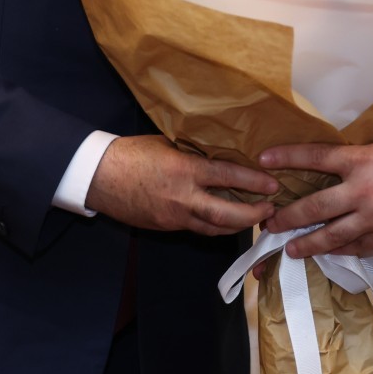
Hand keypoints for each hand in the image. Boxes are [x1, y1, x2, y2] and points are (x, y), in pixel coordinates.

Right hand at [86, 135, 279, 235]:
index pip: (228, 177)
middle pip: (226, 215)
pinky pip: (195, 229)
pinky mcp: (165, 227)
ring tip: (253, 218)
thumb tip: (219, 155)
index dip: (254, 183)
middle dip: (252, 216)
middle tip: (270, 211)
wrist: (98, 176)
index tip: (274, 185)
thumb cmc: (132, 153)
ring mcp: (173, 217)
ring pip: (213, 229)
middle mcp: (182, 198)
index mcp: (185, 170)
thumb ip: (194, 154)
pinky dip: (213, 225)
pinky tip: (224, 219)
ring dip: (236, 225)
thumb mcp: (168, 145)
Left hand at [259, 135, 372, 258]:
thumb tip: (342, 165)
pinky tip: (329, 253)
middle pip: (314, 207)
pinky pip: (355, 247)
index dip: (287, 158)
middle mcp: (361, 191)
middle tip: (270, 224)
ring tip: (292, 249)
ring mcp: (372, 218)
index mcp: (361, 161)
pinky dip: (339, 250)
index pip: (315, 157)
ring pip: (330, 236)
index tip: (265, 160)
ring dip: (307, 244)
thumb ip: (362, 157)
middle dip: (288, 217)